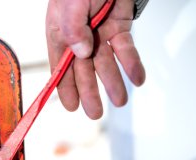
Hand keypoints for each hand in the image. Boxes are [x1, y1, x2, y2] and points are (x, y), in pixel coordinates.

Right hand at [46, 0, 145, 118]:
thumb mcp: (70, 3)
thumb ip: (72, 28)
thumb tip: (81, 53)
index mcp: (59, 34)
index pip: (59, 67)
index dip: (64, 87)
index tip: (71, 106)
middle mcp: (78, 37)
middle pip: (82, 70)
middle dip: (89, 92)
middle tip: (95, 113)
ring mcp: (99, 33)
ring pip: (105, 63)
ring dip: (113, 83)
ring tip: (120, 101)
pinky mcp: (118, 27)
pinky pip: (125, 49)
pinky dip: (132, 64)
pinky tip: (137, 78)